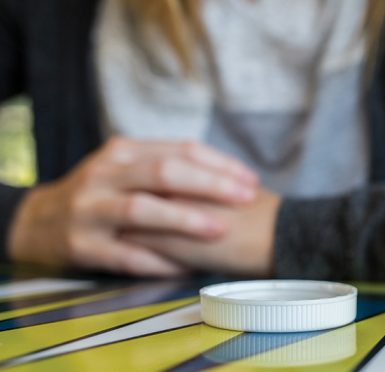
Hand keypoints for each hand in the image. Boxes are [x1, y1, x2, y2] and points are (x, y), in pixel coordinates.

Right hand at [8, 137, 258, 276]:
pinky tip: (185, 266)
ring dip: (184, 219)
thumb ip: (166, 166)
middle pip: (164, 172)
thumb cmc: (100, 194)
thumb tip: (227, 177)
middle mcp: (105, 174)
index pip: (180, 150)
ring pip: (142, 209)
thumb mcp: (125, 168)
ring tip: (219, 229)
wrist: (39, 222)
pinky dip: (157, 260)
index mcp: (123, 151)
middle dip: (210, 185)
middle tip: (246, 198)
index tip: (250, 180)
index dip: (219, 164)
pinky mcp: (81, 245)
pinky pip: (125, 254)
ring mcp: (90, 209)